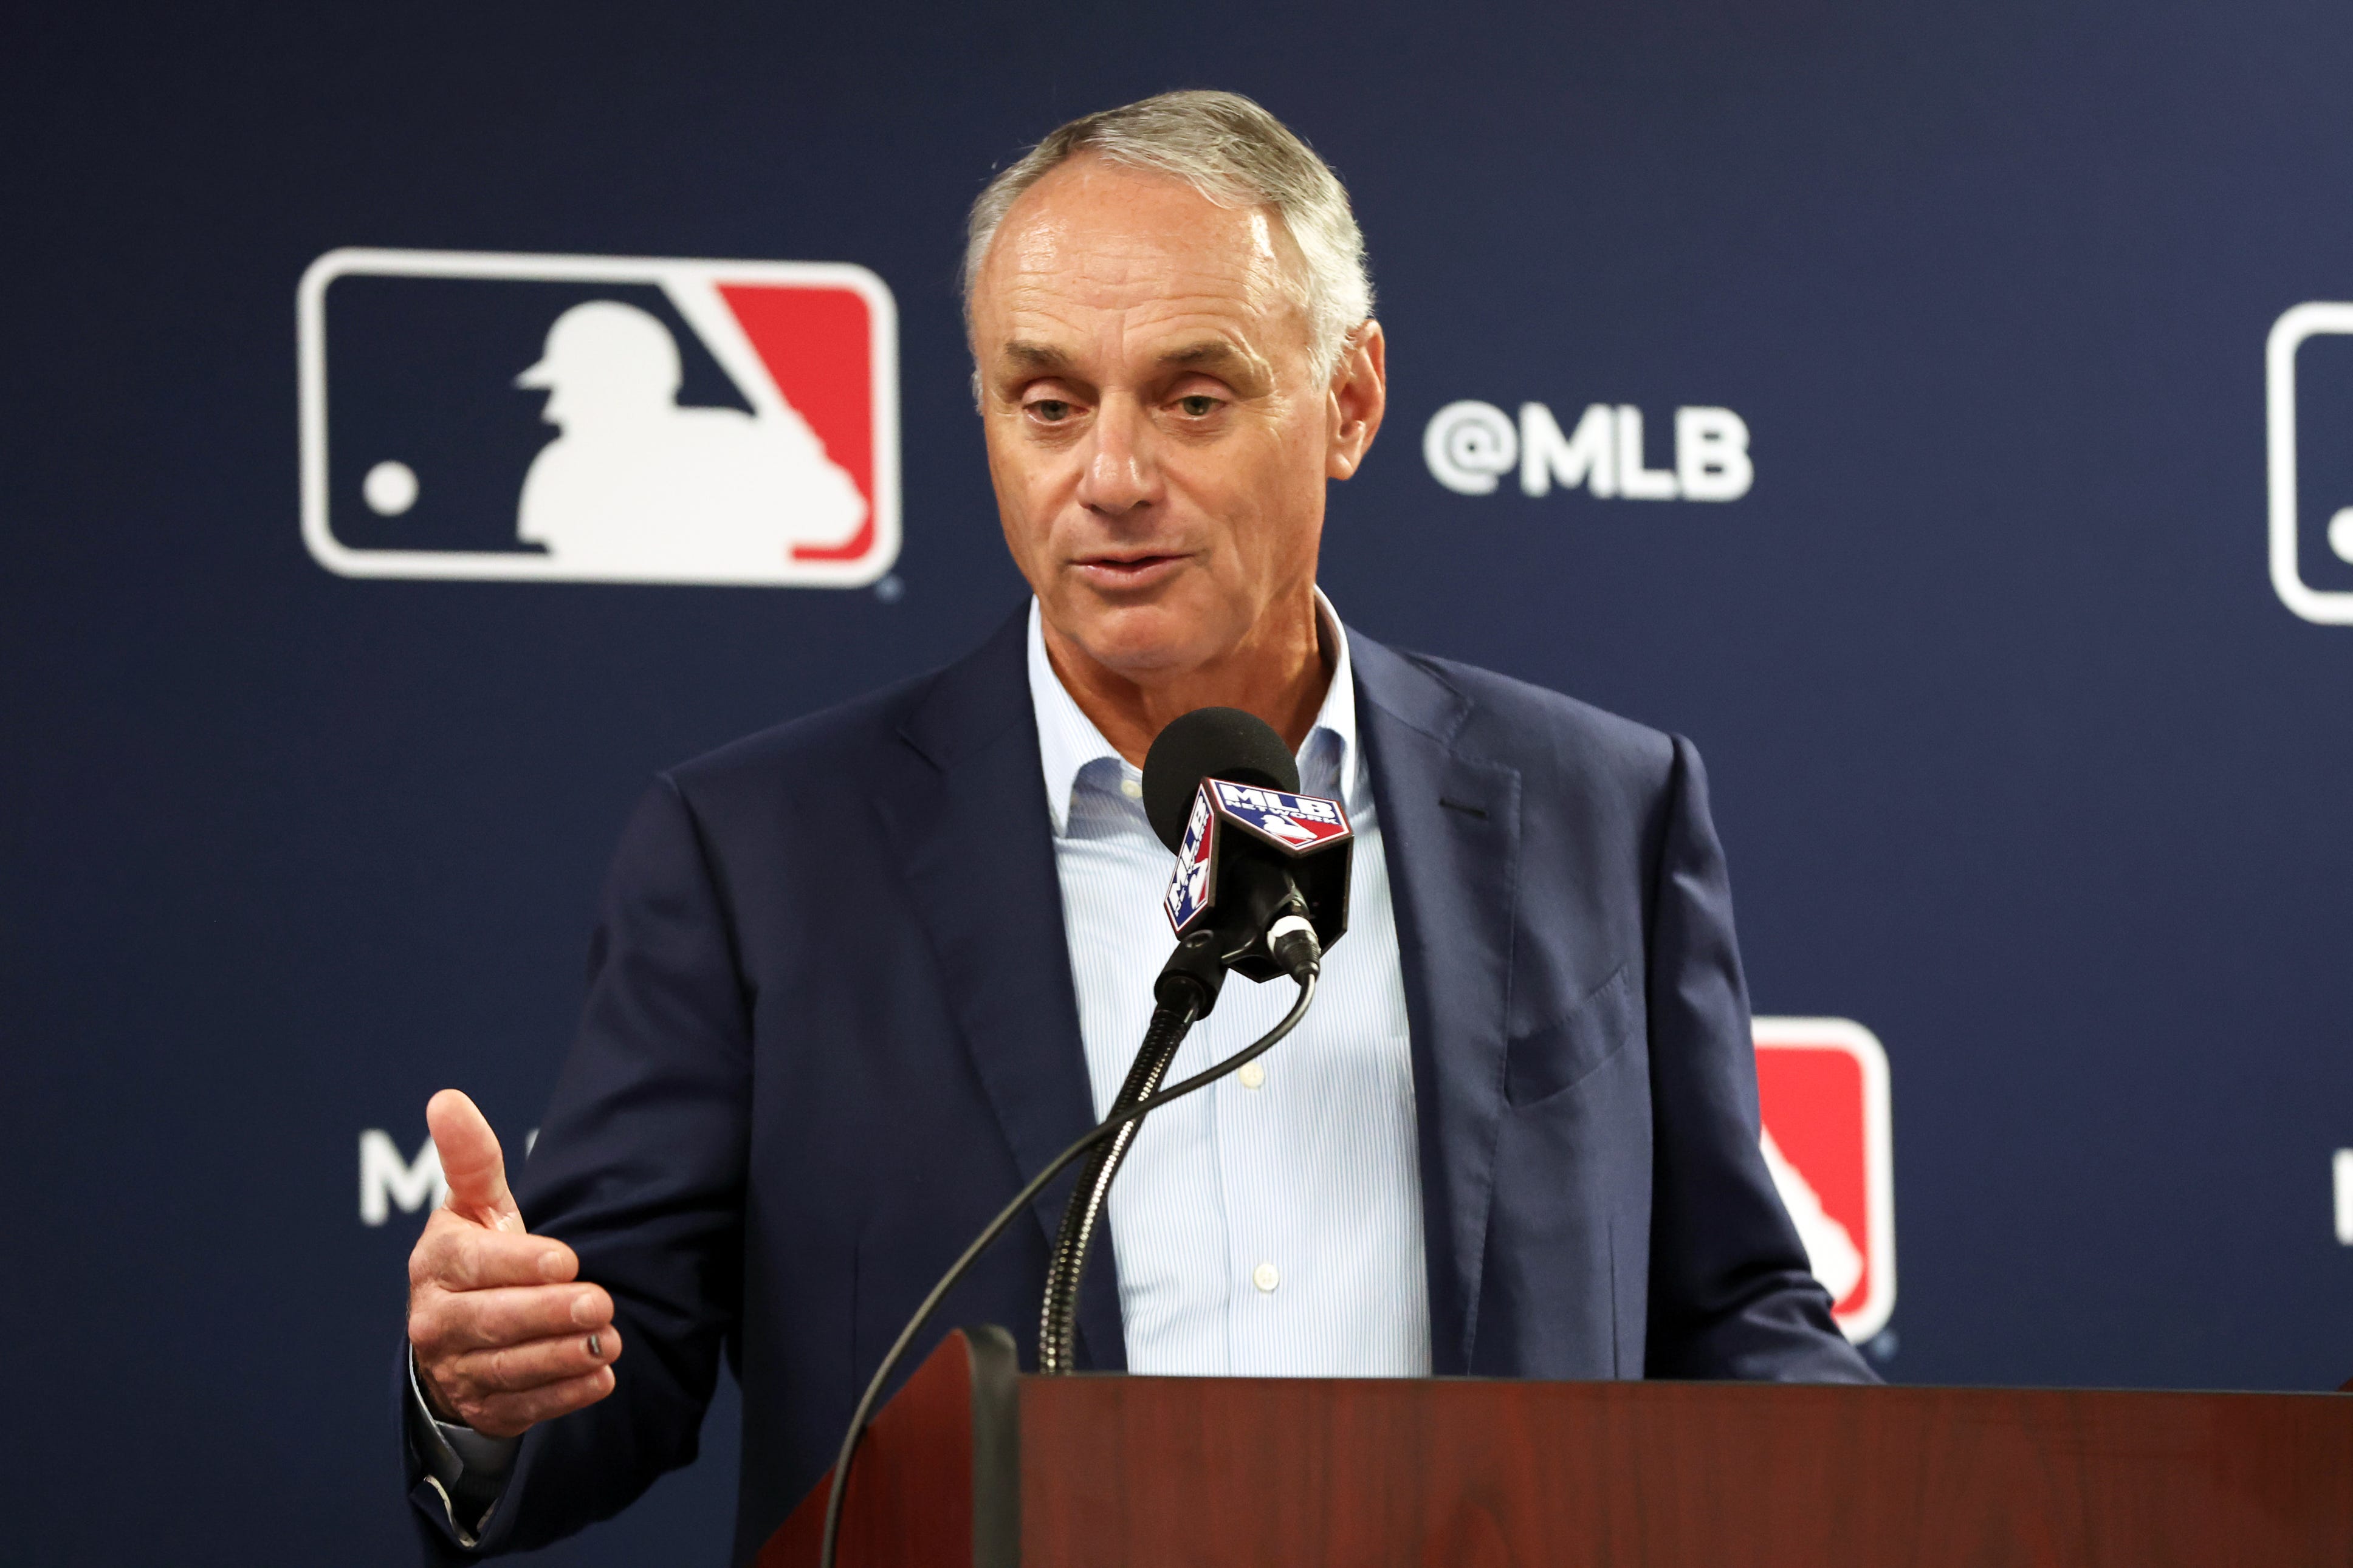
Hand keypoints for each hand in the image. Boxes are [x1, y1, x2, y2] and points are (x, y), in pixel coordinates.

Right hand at [406, 1089, 619, 1437]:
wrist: (453, 1332)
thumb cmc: (476, 1254)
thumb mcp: (475, 1204)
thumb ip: (471, 1157)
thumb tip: (447, 1099)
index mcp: (438, 1263)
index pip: (477, 1265)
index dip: (521, 1264)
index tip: (567, 1259)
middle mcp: (436, 1320)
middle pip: (493, 1321)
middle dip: (549, 1314)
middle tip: (601, 1304)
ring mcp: (455, 1368)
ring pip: (508, 1367)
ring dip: (561, 1358)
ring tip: (608, 1341)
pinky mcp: (481, 1406)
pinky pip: (521, 1407)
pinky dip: (561, 1396)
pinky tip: (599, 1379)